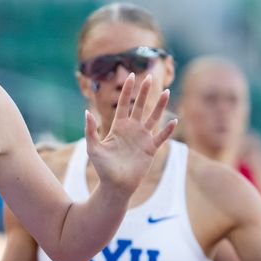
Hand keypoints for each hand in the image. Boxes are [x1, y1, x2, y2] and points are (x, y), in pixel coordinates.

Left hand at [86, 74, 176, 195]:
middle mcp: (132, 129)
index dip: (127, 90)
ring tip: (166, 92)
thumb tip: (86, 112)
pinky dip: (167, 129)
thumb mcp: (93, 147)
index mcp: (118, 127)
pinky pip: (161, 137)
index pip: (124, 104)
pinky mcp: (150, 149)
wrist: (115, 185)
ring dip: (160, 106)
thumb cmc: (102, 168)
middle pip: (140, 107)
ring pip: (153, 118)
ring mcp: (143, 138)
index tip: (131, 75)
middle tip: (149, 77)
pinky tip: (173, 120)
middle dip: (144, 92)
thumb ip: (90, 130)